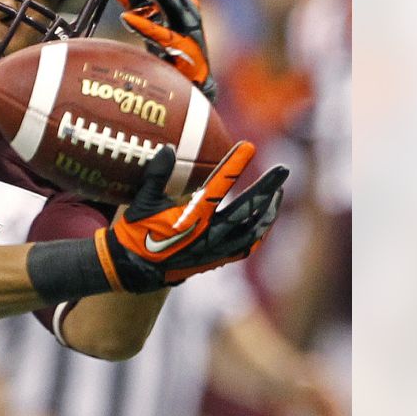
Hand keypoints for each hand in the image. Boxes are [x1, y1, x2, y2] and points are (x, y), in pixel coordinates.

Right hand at [96, 142, 287, 291]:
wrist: (133, 268)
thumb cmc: (135, 232)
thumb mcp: (141, 201)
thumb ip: (157, 174)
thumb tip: (169, 149)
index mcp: (191, 218)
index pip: (218, 186)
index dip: (234, 165)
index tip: (249, 147)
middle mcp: (208, 235)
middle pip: (248, 209)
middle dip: (267, 187)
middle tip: (283, 170)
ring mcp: (214, 250)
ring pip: (252, 231)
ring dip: (268, 211)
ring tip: (277, 194)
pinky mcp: (214, 260)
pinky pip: (244, 248)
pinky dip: (257, 235)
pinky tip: (262, 223)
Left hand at [104, 0, 216, 100]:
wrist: (191, 91)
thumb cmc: (171, 55)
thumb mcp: (148, 22)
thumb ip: (133, 1)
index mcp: (179, 3)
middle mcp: (186, 12)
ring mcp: (188, 30)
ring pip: (170, 2)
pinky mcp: (185, 51)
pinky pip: (162, 36)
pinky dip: (144, 26)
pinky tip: (126, 18)